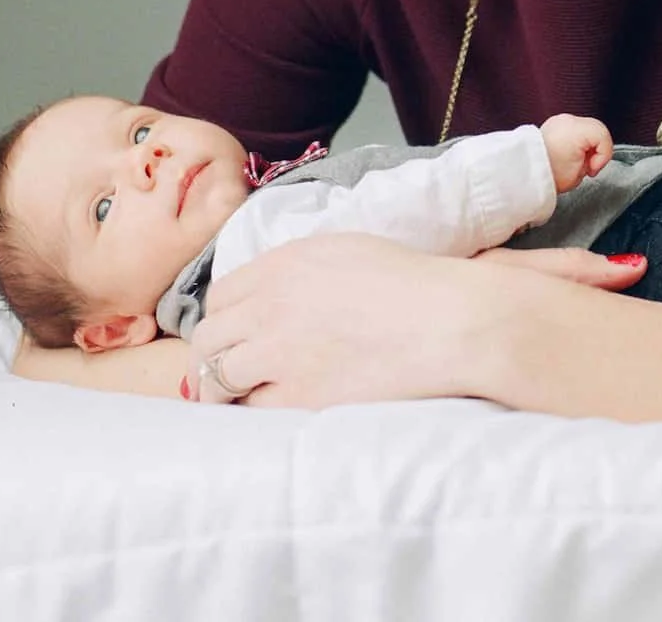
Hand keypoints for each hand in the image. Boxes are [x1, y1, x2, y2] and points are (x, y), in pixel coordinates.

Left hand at [185, 232, 647, 406]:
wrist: (452, 321)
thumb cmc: (414, 283)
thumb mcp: (347, 251)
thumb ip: (298, 269)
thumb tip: (269, 292)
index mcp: (284, 263)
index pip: (220, 296)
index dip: (226, 319)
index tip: (238, 334)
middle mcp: (270, 304)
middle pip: (208, 337)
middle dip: (216, 355)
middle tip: (233, 371)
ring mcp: (279, 352)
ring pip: (218, 377)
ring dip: (227, 388)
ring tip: (246, 396)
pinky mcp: (298, 396)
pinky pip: (252, 410)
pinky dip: (259, 410)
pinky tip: (281, 408)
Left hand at [538, 112, 612, 191]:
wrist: (524, 172)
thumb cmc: (547, 175)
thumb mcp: (578, 175)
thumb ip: (592, 161)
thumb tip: (591, 158)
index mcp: (576, 130)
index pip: (603, 136)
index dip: (602, 156)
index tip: (591, 169)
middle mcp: (567, 121)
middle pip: (597, 129)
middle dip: (596, 149)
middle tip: (588, 166)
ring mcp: (559, 120)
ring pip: (586, 129)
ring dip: (587, 145)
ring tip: (577, 161)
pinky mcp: (553, 124)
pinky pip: (573, 130)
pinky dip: (576, 141)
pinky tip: (569, 154)